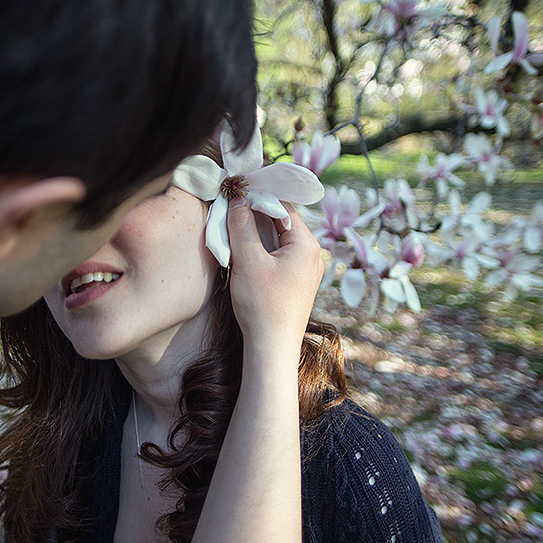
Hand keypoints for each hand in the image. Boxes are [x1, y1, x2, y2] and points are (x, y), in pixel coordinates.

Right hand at [226, 198, 322, 347]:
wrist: (272, 348)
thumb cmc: (263, 305)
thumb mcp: (248, 260)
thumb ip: (242, 225)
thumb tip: (238, 200)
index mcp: (307, 244)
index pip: (283, 206)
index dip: (258, 197)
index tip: (236, 193)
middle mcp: (312, 255)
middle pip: (282, 222)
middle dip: (255, 215)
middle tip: (230, 210)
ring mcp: (306, 271)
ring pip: (278, 240)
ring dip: (256, 233)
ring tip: (233, 230)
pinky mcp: (296, 284)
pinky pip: (279, 257)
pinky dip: (261, 250)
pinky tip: (243, 254)